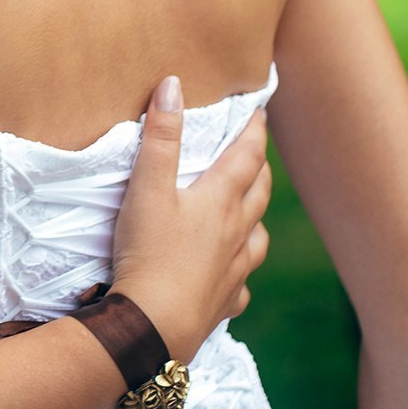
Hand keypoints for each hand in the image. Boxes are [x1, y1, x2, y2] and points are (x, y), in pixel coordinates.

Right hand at [108, 79, 272, 363]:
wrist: (156, 323)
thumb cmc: (149, 251)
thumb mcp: (147, 187)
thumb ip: (161, 137)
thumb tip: (174, 85)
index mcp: (220, 200)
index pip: (246, 155)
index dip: (253, 130)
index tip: (259, 111)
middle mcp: (237, 231)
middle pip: (259, 192)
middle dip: (260, 168)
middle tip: (255, 153)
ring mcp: (235, 269)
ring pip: (258, 236)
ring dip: (256, 217)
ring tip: (248, 210)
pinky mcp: (226, 300)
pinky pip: (242, 282)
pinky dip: (240, 270)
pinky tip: (230, 272)